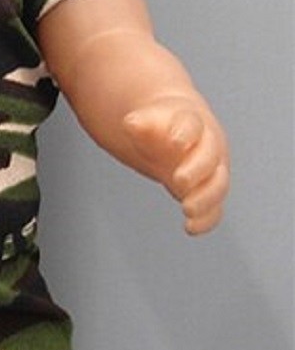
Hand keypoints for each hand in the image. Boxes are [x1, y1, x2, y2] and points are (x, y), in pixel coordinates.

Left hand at [123, 103, 229, 234]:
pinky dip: (206, 219)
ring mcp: (211, 170)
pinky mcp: (207, 192)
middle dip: (196, 170)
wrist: (175, 132)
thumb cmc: (160, 126)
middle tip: (179, 181)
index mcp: (192, 123)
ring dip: (205, 199)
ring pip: (217, 185)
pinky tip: (191, 228)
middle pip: (209, 158)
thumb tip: (131, 123)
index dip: (185, 133)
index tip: (175, 141)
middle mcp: (207, 147)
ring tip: (187, 209)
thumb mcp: (146, 122)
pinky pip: (213, 208)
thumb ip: (139, 124)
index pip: (191, 125)